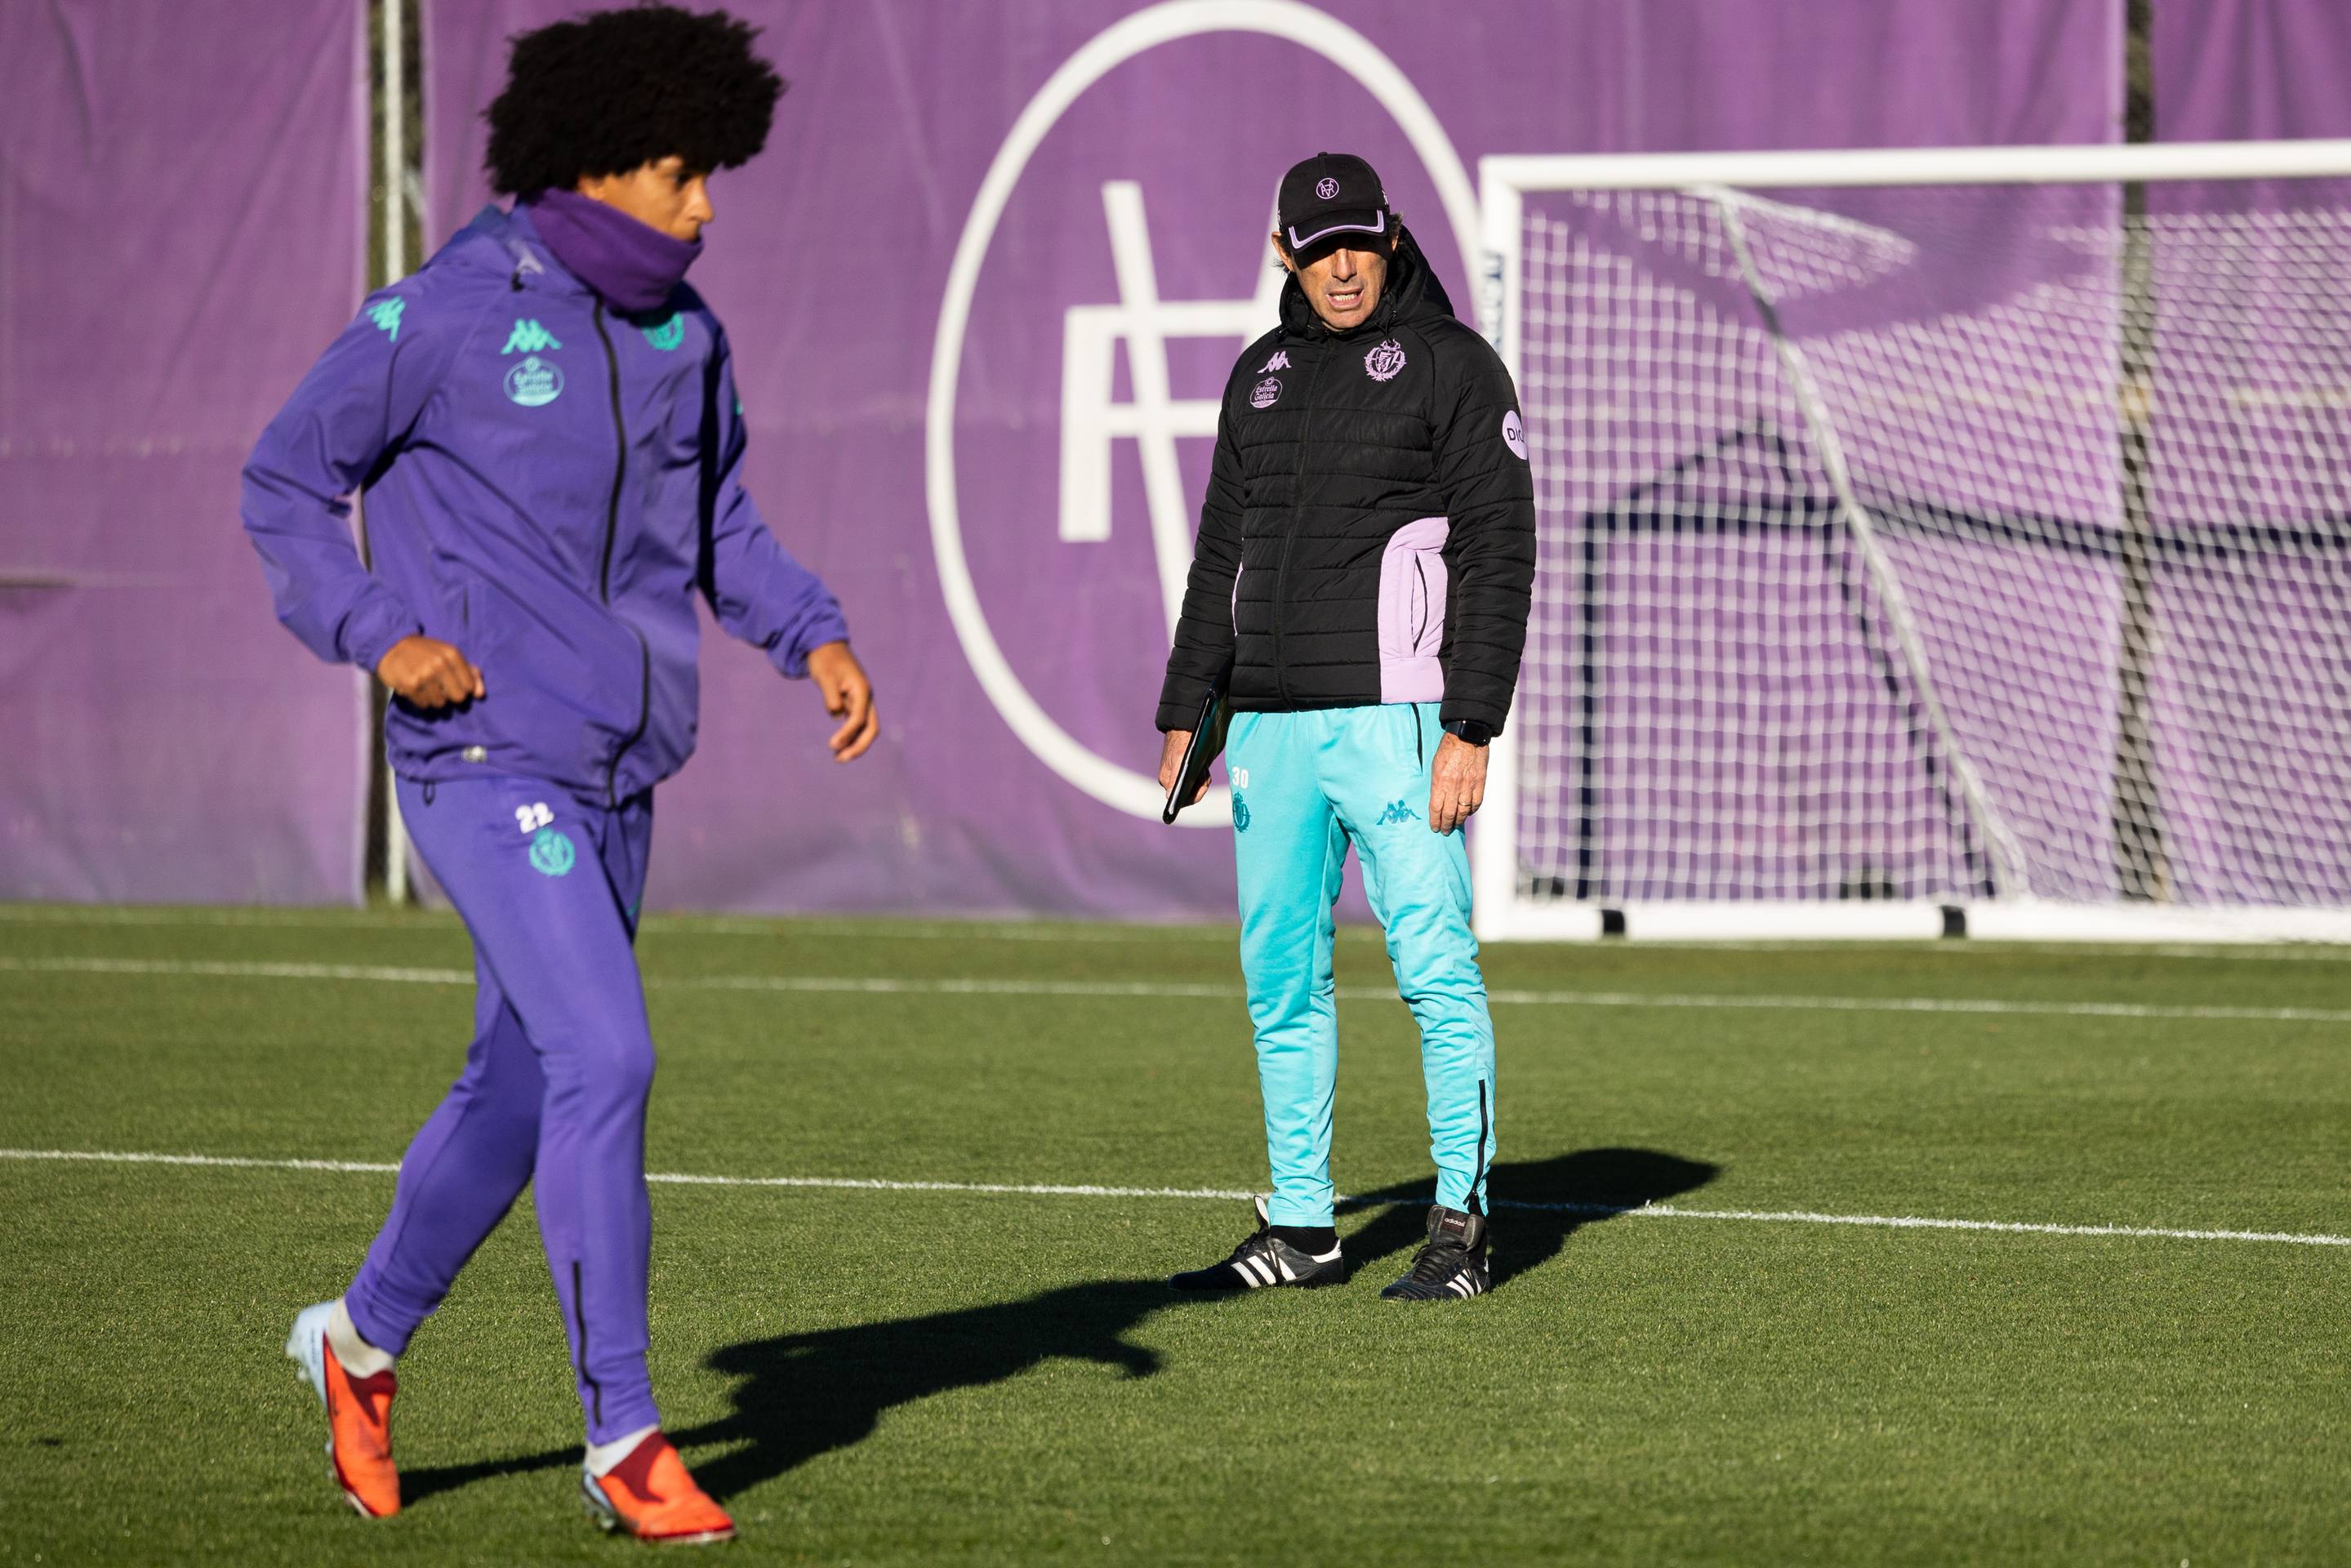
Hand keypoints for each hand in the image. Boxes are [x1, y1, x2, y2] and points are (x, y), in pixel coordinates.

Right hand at [375, 635, 483, 709]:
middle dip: (449, 695)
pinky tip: (415, 689)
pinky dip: (420, 700)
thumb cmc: (425, 652)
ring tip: (425, 687)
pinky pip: (424, 705)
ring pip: (440, 703)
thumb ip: (470, 672)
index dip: (461, 688)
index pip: (469, 687)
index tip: (451, 682)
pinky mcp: (410, 685)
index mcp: (452, 654)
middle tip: (438, 687)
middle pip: (457, 698)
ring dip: (433, 698)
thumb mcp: (449, 655)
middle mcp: (440, 664)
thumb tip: (480, 694)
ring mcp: (424, 675)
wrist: (391, 645)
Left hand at [806, 640, 877, 761]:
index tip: (832, 745)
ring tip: (837, 757)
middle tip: (840, 759)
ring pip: (865, 729)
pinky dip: (849, 736)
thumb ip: (831, 695)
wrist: (825, 646)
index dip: (847, 734)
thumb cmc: (825, 659)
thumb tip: (836, 715)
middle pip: (871, 728)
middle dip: (858, 746)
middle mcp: (865, 697)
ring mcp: (860, 701)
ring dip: (854, 744)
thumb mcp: (825, 675)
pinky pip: (856, 725)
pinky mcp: (853, 703)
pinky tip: (838, 746)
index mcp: (862, 690)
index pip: (860, 718)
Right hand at [1158, 729, 1207, 804]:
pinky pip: (1198, 781)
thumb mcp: (1180, 759)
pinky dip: (1203, 776)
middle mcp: (1172, 781)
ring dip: (1203, 780)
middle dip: (1200, 786)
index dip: (1194, 795)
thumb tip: (1169, 796)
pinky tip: (1204, 767)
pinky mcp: (1189, 771)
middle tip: (1203, 771)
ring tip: (1203, 767)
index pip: (1182, 800)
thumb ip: (1175, 778)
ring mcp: (1181, 776)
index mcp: (1167, 780)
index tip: (1203, 784)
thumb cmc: (1183, 740)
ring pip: (1196, 788)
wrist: (1189, 725)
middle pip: (1190, 795)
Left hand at [1427, 731, 1488, 832]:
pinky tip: (1467, 813)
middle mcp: (1454, 786)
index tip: (1434, 828)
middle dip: (1446, 825)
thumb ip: (1437, 784)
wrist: (1467, 736)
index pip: (1435, 808)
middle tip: (1444, 831)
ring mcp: (1468, 785)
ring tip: (1455, 825)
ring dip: (1459, 821)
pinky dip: (1471, 811)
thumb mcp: (1435, 766)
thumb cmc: (1447, 749)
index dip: (1435, 821)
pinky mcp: (1480, 782)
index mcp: (1440, 782)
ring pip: (1464, 812)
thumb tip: (1438, 801)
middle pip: (1450, 814)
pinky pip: (1476, 803)